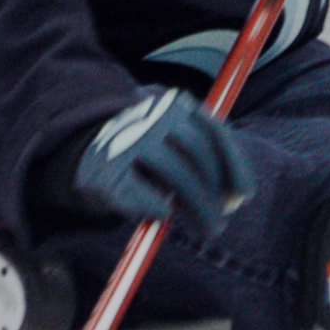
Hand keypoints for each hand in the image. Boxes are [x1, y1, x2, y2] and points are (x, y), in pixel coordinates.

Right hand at [68, 87, 252, 236]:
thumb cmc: (146, 148)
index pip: (213, 130)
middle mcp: (152, 114)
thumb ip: (206, 160)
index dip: (234, 165)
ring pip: (173, 172)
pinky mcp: (105, 169)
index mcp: (175, 103)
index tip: (245, 195)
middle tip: (221, 219)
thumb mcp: (177, 141)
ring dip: (198, 205)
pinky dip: (157, 207)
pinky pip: (140, 193)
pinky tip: (165, 215)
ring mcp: (127, 138)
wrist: (85, 147)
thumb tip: (235, 199)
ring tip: (207, 226)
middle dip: (214, 190)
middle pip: (196, 151)